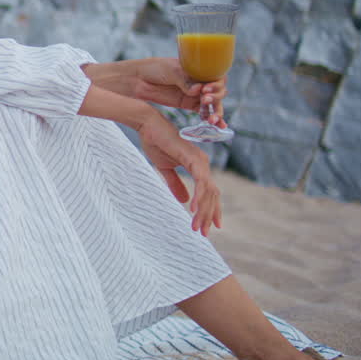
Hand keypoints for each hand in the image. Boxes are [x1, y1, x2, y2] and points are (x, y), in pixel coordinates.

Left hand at [132, 58, 228, 127]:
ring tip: (212, 121)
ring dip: (216, 112)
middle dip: (215, 98)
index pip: (217, 76)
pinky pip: (203, 112)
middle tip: (205, 101)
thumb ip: (184, 80)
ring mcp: (195, 94)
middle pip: (218, 91)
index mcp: (199, 69)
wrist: (138, 79)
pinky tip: (214, 125)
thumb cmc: (155, 68)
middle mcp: (200, 81)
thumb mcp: (171, 70)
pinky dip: (210, 118)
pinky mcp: (188, 104)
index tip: (206, 89)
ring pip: (213, 104)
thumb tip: (197, 90)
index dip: (215, 84)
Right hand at [136, 112, 222, 236]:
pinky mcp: (193, 158)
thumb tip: (184, 201)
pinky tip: (193, 209)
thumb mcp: (166, 169)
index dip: (212, 210)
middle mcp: (203, 164)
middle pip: (212, 195)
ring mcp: (200, 161)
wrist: (148, 126)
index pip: (210, 193)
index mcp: (198, 167)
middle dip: (208, 215)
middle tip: (203, 233)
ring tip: (197, 227)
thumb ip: (175, 184)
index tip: (210, 226)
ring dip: (203, 211)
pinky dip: (199, 196)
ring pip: (208, 191)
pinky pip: (200, 181)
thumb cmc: (156, 143)